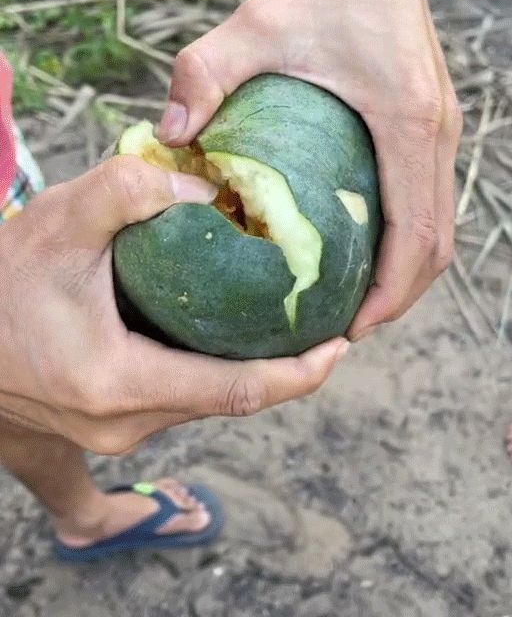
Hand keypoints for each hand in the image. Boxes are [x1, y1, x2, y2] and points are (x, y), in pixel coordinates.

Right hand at [0, 157, 347, 452]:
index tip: (343, 345)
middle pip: (230, 400)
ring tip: (286, 327)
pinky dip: (214, 380)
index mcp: (120, 383)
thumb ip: (127, 189)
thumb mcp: (59, 222)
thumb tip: (200, 184)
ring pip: (205, 405)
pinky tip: (226, 364)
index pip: (238, 391)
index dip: (300, 374)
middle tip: (325, 322)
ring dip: (249, 372)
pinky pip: (178, 410)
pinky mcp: (104, 428)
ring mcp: (114, 434)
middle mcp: (125, 423)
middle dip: (285, 370)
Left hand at [157, 0, 461, 337]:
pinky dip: (405, 239)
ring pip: (440, 227)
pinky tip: (361, 249)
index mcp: (408, 125)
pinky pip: (428, 201)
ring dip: (407, 273)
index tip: (353, 329)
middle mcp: (438, 134)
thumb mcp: (253, 26)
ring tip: (357, 302)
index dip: (392, 293)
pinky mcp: (432, 127)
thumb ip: (204, 75)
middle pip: (439, 244)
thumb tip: (167, 140)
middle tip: (349, 328)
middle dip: (401, 297)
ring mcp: (442, 132)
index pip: (417, 234)